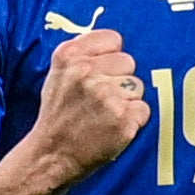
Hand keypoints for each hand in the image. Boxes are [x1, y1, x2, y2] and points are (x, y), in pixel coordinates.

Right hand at [29, 29, 149, 181]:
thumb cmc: (57, 116)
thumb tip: (116, 44)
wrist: (51, 155)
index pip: (113, 39)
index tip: (103, 71)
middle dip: (119, 79)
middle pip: (128, 62)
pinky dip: (133, 120)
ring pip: (137, 86)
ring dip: (127, 100)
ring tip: (105, 115)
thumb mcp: (57, 74)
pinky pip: (143, 109)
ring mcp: (107, 96)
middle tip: (101, 99)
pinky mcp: (123, 118)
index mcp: (69, 56)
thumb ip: (83, 54)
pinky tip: (113, 127)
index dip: (111, 56)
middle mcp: (87, 72)